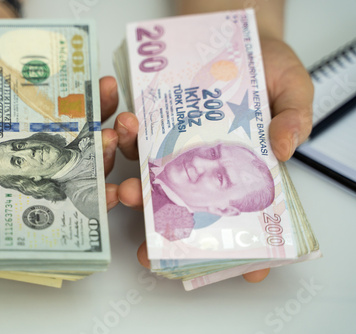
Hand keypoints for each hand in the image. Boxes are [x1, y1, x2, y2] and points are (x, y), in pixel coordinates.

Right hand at [0, 1, 119, 209]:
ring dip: (105, 133)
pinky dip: (99, 96)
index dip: (61, 198)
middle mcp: (24, 142)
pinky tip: (107, 87)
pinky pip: (83, 101)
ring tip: (117, 123)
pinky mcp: (55, 95)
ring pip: (81, 137)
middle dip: (96, 163)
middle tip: (109, 147)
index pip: (29, 186)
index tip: (91, 201)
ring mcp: (44, 120)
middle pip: (66, 166)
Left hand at [115, 36, 312, 282]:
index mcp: (244, 171)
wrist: (231, 35)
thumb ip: (294, 119)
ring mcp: (177, 150)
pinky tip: (124, 125)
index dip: (245, 248)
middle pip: (188, 209)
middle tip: (154, 244)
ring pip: (153, 180)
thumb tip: (285, 148)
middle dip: (170, 231)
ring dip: (137, 190)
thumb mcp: (293, 91)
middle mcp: (207, 168)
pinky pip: (135, 138)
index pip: (244, 218)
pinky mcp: (154, 126)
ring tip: (130, 189)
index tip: (247, 273)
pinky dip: (125, 135)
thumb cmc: (268, 69)